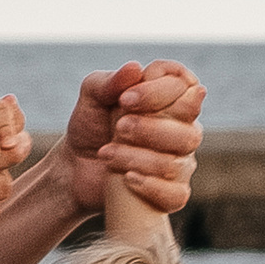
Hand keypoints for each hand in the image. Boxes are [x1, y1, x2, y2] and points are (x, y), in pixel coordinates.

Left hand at [61, 60, 205, 218]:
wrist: (75, 166)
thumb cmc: (90, 124)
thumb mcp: (93, 96)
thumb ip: (111, 80)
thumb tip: (135, 68)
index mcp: (171, 96)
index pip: (185, 87)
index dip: (158, 92)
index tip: (124, 99)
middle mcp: (184, 127)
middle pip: (189, 130)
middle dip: (150, 129)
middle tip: (118, 128)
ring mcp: (181, 161)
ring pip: (177, 162)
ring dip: (139, 157)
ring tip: (108, 154)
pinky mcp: (171, 192)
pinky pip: (176, 194)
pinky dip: (151, 187)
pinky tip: (127, 178)